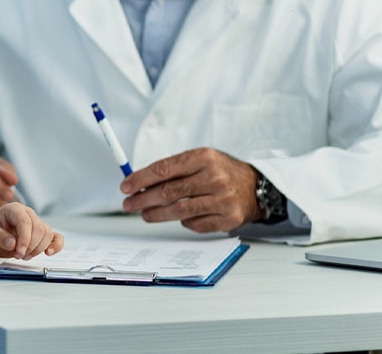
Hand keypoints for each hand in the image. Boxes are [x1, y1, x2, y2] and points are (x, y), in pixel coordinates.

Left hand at [0, 202, 62, 259]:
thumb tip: (12, 243)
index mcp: (15, 209)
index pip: (25, 222)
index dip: (25, 239)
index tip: (18, 253)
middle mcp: (28, 214)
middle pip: (39, 229)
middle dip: (31, 246)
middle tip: (17, 255)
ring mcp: (36, 223)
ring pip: (48, 235)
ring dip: (38, 249)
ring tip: (23, 256)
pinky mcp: (41, 234)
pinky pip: (56, 238)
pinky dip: (56, 246)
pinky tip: (49, 253)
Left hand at [120, 148, 261, 232]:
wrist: (256, 187)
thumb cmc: (220, 172)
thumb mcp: (200, 160)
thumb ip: (173, 169)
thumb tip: (138, 183)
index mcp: (204, 157)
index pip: (164, 169)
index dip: (140, 179)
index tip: (125, 187)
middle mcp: (214, 177)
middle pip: (169, 191)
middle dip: (143, 199)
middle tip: (129, 204)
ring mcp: (223, 199)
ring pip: (180, 211)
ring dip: (157, 214)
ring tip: (145, 214)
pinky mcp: (229, 218)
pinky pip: (196, 224)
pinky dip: (184, 222)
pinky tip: (178, 218)